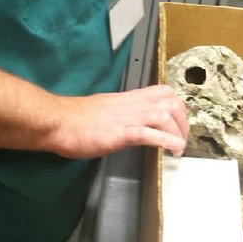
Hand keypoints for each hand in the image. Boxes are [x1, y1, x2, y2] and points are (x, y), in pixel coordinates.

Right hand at [54, 84, 188, 158]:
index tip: (179, 123)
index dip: (177, 106)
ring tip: (178, 148)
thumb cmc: (77, 118)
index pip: (164, 92)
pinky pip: (149, 133)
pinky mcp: (121, 133)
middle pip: (172, 102)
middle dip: (183, 122)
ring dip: (178, 133)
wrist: (59, 121)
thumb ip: (123, 113)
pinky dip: (166, 141)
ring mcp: (128, 118)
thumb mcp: (107, 109)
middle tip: (182, 139)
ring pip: (165, 115)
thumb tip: (134, 122)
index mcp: (130, 98)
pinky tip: (172, 149)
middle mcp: (133, 105)